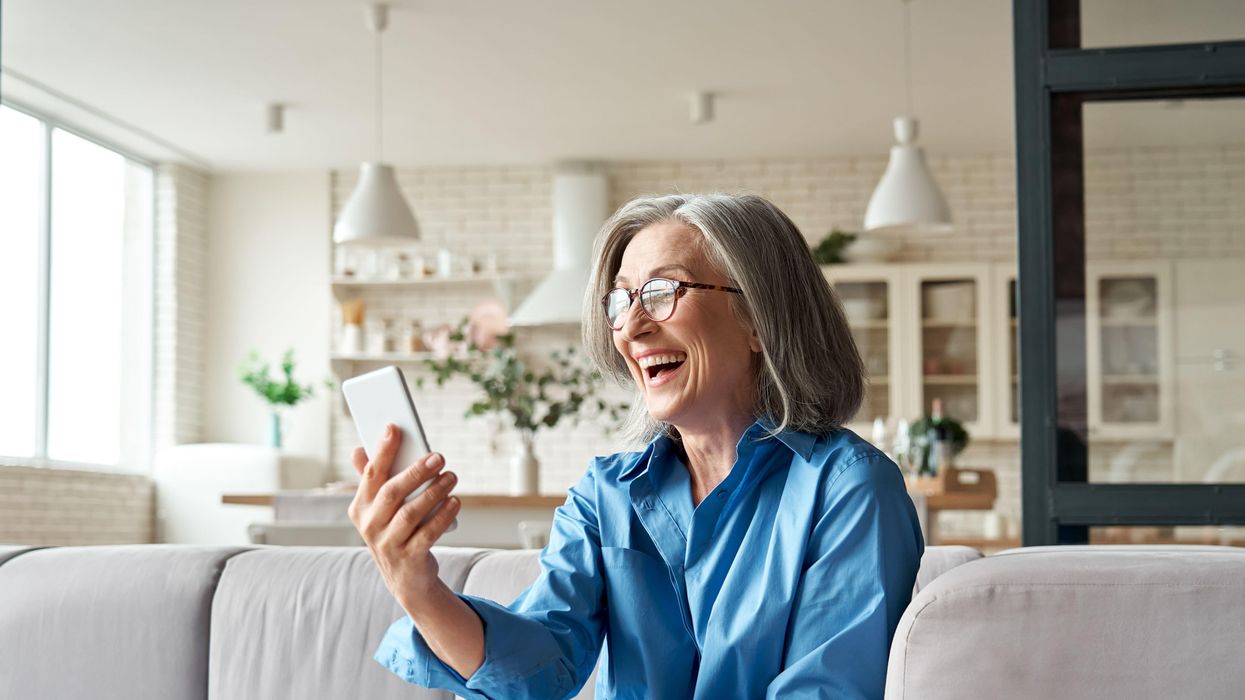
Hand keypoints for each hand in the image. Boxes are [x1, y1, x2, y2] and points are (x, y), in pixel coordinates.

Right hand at [348, 423, 460, 613]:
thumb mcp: (378, 509)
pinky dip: (443, 516)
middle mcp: (369, 526)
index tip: (395, 427)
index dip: (382, 450)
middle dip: (416, 471)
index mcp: (360, 507)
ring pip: (411, 513)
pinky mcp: (409, 558)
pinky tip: (455, 501)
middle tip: (439, 456)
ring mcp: (387, 544)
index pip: (371, 474)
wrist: (405, 578)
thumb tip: (358, 449)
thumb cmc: (394, 532)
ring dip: (434, 492)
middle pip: (392, 492)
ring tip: (451, 476)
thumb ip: (371, 480)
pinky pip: (428, 533)